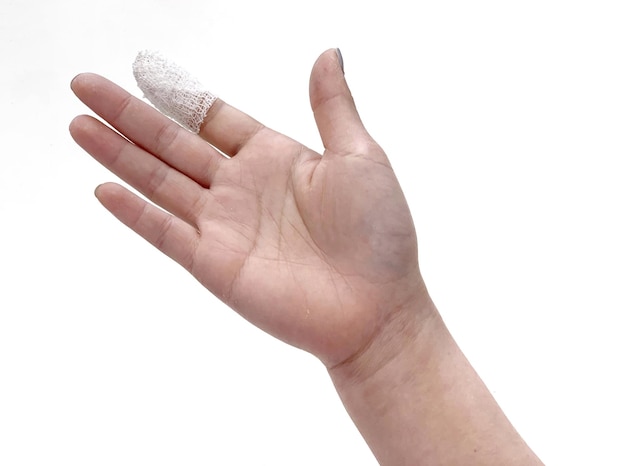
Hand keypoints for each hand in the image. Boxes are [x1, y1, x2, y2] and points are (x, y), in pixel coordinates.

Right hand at [70, 49, 429, 368]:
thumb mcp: (360, 156)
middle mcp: (241, 187)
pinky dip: (134, 212)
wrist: (376, 307)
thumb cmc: (378, 234)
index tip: (142, 70)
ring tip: (79, 124)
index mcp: (274, 157)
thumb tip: (328, 53)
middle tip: (85, 85)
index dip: (176, 96)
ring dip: (118, 155)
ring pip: (159, 181)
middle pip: (173, 143)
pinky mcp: (214, 263)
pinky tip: (103, 189)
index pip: (212, 118)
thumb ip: (332, 106)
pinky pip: (165, 232)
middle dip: (128, 115)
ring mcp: (224, 225)